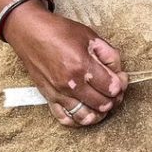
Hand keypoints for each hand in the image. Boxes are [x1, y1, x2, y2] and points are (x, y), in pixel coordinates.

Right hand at [6, 3, 128, 126]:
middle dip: (114, 99)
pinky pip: (65, 119)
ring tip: (102, 101)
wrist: (29, 32)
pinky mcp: (48, 97)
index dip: (121, 84)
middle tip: (113, 89)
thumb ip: (109, 55)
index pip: (112, 88)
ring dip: (99, 112)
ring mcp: (58, 93)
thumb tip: (118, 73)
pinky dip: (78, 120)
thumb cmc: (59, 31)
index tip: (120, 78)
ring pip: (86, 117)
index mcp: (82, 66)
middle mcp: (70, 83)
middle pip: (102, 104)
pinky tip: (85, 111)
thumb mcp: (90, 36)